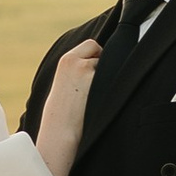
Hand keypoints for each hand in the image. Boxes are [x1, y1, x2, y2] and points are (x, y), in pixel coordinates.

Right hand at [34, 37, 102, 175]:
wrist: (60, 131)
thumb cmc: (63, 112)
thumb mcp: (65, 82)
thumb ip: (78, 68)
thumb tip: (101, 60)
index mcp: (66, 60)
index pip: (91, 45)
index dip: (96, 57)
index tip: (93, 73)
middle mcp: (76, 61)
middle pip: (103, 53)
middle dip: (103, 66)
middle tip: (94, 87)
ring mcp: (88, 71)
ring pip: (110, 66)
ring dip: (108, 78)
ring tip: (95, 97)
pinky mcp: (98, 82)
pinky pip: (115, 78)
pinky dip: (112, 87)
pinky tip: (102, 100)